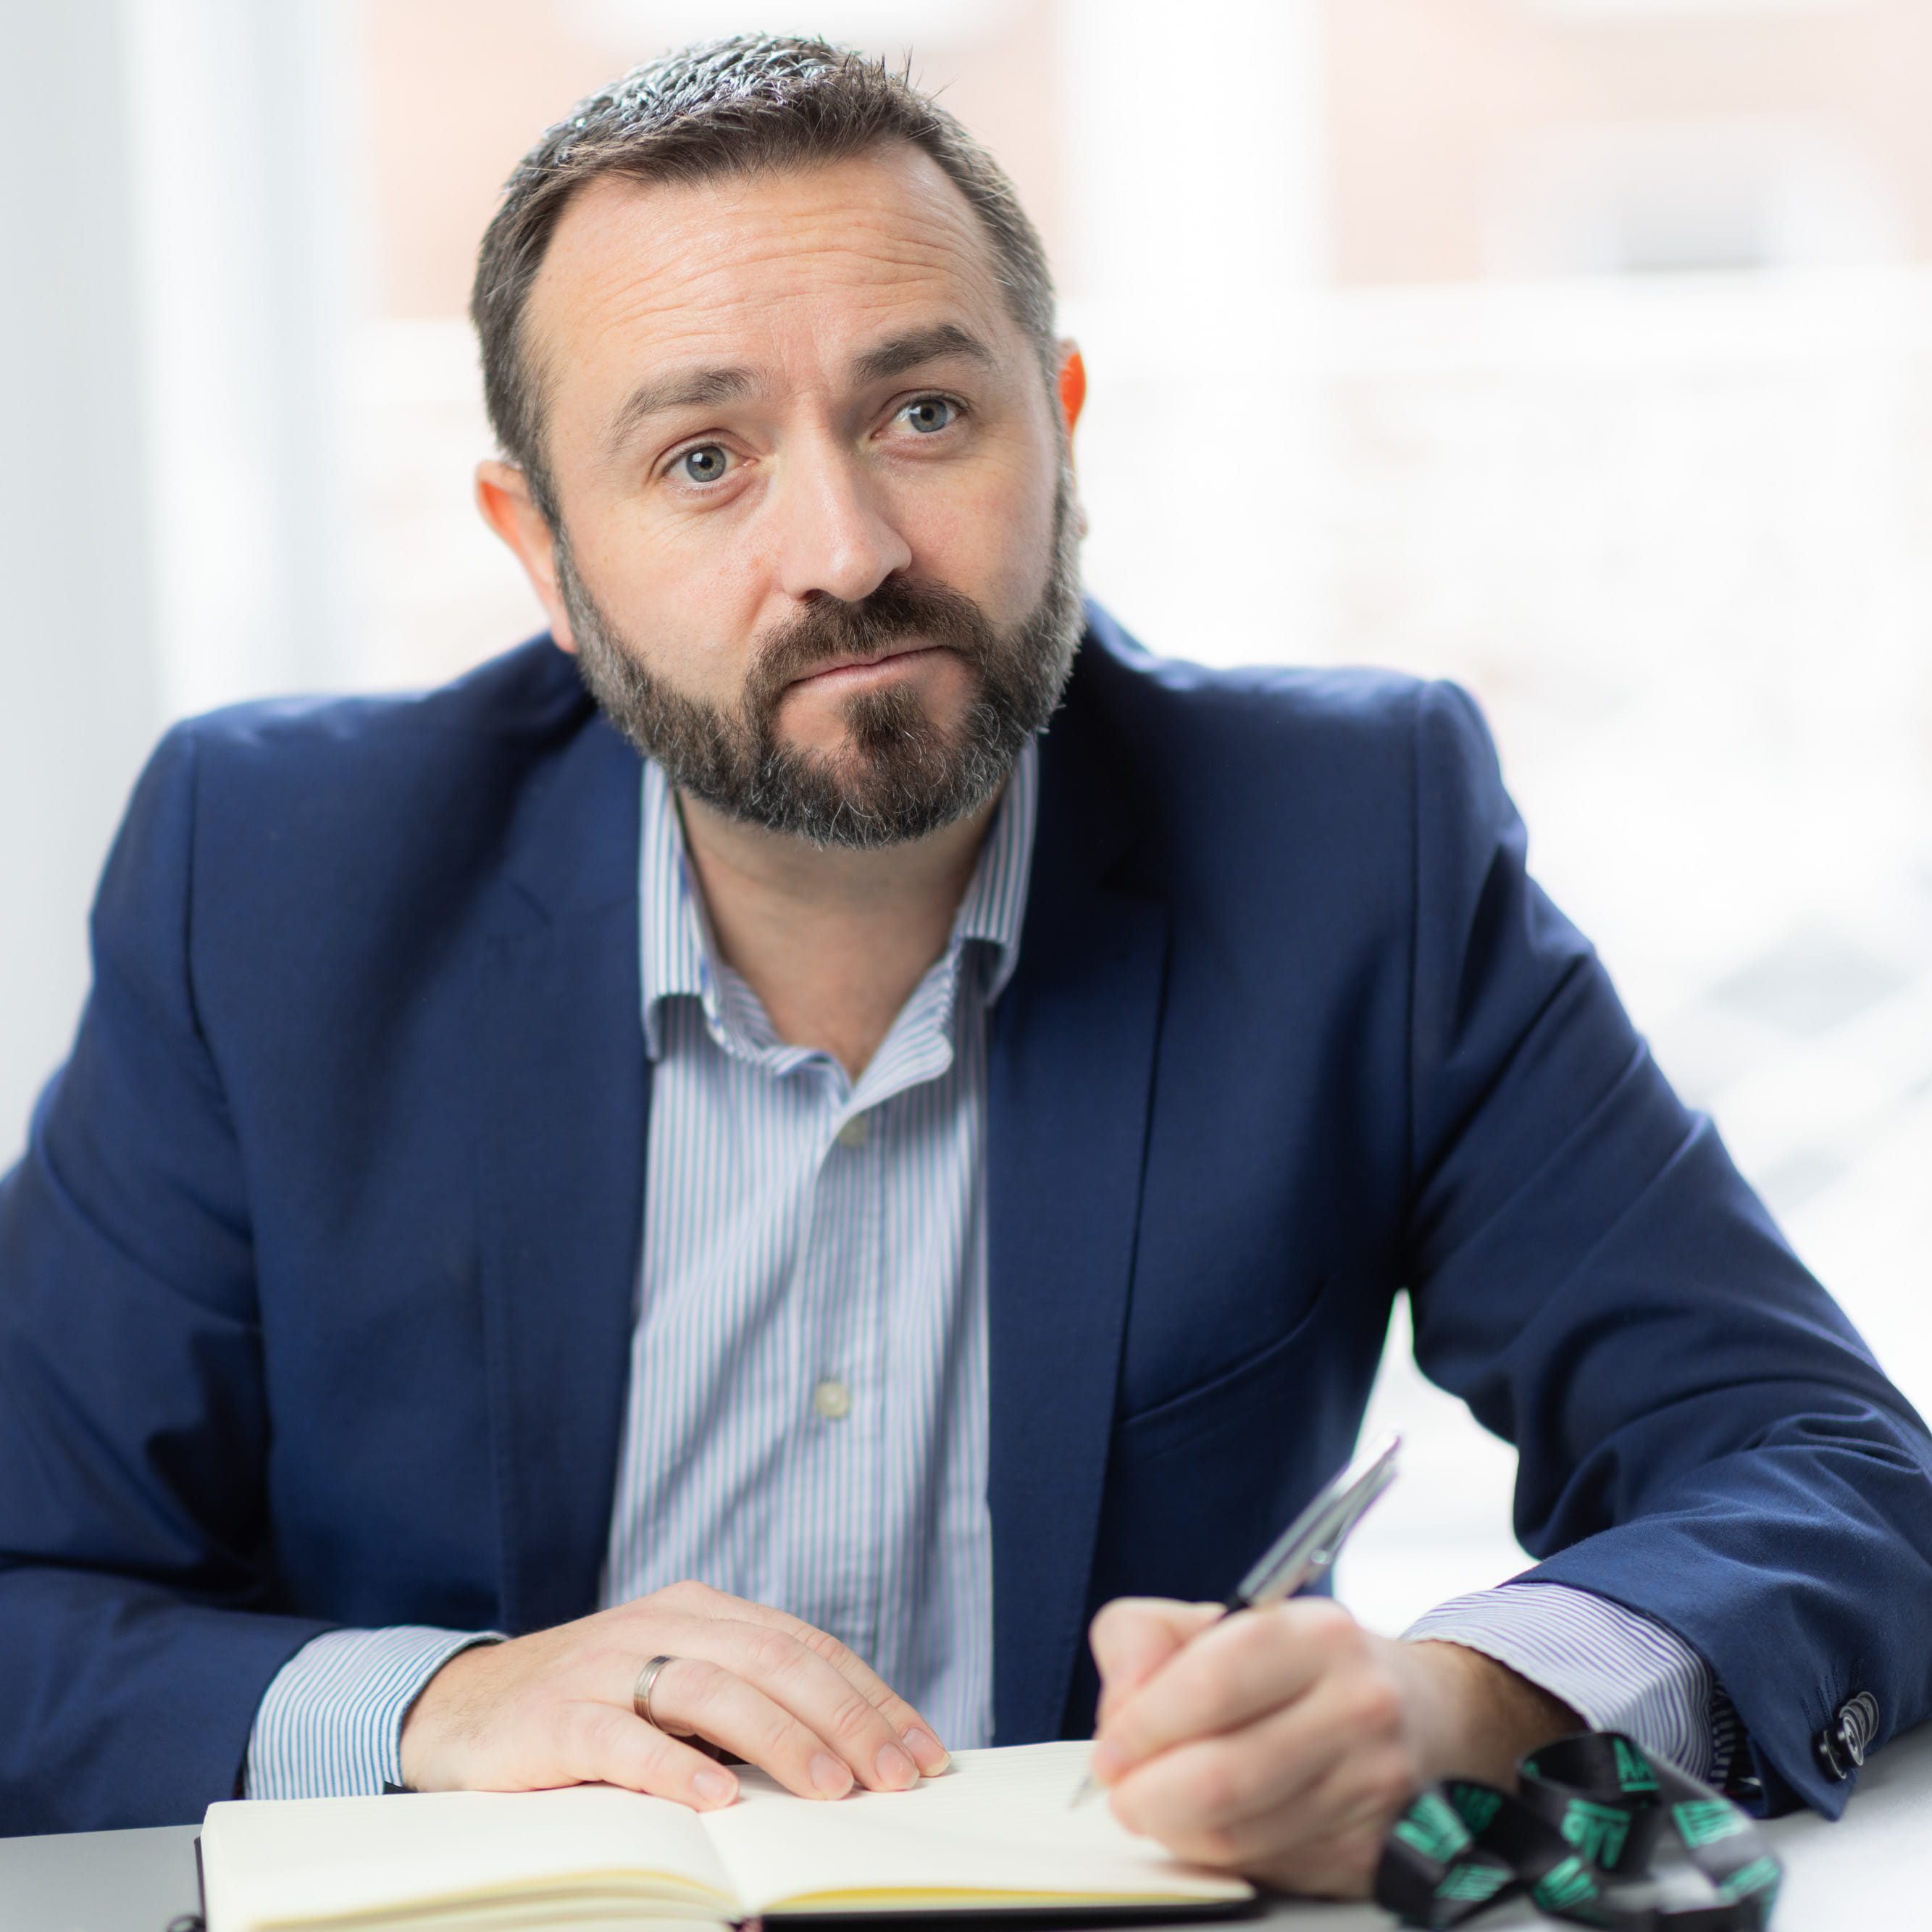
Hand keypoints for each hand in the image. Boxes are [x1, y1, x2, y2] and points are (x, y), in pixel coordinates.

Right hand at [399, 1579, 949, 1806]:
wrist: (464, 1708)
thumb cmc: (594, 1709)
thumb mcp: (676, 1689)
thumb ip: (748, 1704)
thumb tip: (856, 1758)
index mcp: (702, 1611)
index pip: (807, 1647)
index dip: (871, 1697)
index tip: (924, 1750)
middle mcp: (661, 1623)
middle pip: (773, 1660)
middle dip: (846, 1719)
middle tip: (896, 1777)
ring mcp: (606, 1667)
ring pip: (710, 1688)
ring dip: (780, 1740)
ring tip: (831, 1789)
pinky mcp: (556, 1718)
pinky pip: (622, 1738)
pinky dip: (673, 1766)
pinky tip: (715, 1799)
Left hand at [1085, 1597, 1577, 1897]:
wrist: (1428, 1713)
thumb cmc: (1304, 1665)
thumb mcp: (1225, 1618)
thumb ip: (1144, 1640)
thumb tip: (1117, 1711)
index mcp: (1318, 1634)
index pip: (1213, 1683)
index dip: (1143, 1725)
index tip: (1110, 1748)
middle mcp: (1359, 1707)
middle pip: (1222, 1778)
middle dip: (1146, 1794)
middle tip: (1121, 1790)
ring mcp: (1374, 1789)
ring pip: (1237, 1839)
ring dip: (1175, 1831)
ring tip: (1161, 1804)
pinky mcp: (1375, 1855)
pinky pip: (1266, 1871)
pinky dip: (1222, 1856)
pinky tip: (1218, 1824)